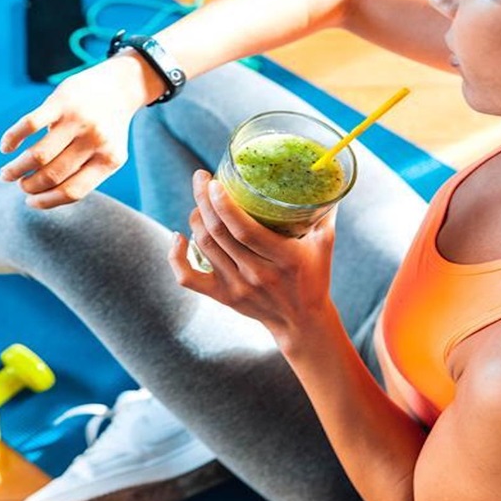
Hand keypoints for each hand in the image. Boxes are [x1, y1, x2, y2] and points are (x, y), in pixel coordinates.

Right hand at [0, 55, 161, 208]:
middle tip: (20, 185)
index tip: (30, 202)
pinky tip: (5, 148)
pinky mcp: (61, 101)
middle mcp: (96, 141)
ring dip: (17, 169)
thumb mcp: (107, 154)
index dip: (46, 201)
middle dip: (29, 186)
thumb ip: (83, 174)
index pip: (73, 191)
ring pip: (39, 156)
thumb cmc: (106, 129)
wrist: (119, 86)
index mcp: (108, 160)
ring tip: (8, 173)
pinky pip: (30, 124)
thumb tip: (41, 197)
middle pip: (52, 175)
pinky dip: (12, 139)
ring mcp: (78, 120)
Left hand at [168, 170, 339, 347]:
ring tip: (200, 200)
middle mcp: (257, 274)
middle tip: (201, 178)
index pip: (245, 230)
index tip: (215, 182)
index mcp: (284, 259)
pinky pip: (188, 278)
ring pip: (204, 246)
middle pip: (219, 233)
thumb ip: (324, 212)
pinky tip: (179, 236)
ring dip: (196, 218)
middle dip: (204, 201)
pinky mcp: (223, 297)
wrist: (301, 322)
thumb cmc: (314, 278)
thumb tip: (323, 177)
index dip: (225, 206)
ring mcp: (237, 287)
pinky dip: (176, 257)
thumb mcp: (324, 244)